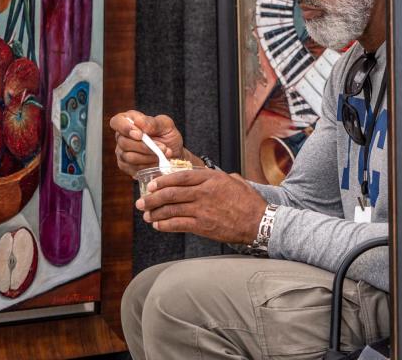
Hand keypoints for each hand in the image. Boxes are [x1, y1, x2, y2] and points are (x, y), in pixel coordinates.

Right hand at [110, 111, 184, 177]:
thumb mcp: (166, 125)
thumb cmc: (168, 136)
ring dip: (149, 156)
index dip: (125, 128)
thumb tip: (139, 122)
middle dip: (145, 146)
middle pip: (124, 142)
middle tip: (163, 147)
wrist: (174, 154)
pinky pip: (133, 168)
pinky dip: (148, 165)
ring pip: (129, 157)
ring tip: (164, 154)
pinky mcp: (126, 166)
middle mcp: (122, 136)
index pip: (116, 122)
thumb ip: (153, 123)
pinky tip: (158, 162)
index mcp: (129, 121)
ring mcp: (122, 152)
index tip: (140, 134)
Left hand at [136, 168, 267, 244]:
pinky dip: (165, 225)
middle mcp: (205, 192)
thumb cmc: (249, 202)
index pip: (180, 176)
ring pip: (171, 209)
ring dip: (155, 212)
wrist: (258, 222)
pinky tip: (159, 225)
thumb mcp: (236, 181)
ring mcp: (202, 209)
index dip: (163, 180)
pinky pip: (178, 224)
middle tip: (142, 202)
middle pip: (171, 193)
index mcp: (212, 178)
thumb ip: (219, 177)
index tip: (152, 184)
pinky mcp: (203, 226)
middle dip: (152, 198)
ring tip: (147, 215)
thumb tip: (207, 176)